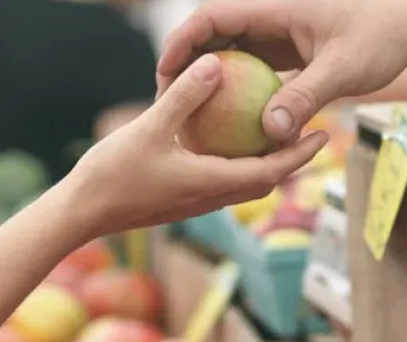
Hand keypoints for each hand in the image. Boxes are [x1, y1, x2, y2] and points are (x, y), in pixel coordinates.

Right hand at [64, 53, 327, 238]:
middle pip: (265, 181)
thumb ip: (184, 96)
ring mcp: (196, 202)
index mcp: (212, 184)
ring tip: (278, 135)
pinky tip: (228, 141)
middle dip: (293, 159)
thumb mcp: (150, 127)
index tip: (324, 134)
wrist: (81, 213)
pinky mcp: (181, 200)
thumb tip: (216, 63)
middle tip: (313, 133)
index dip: (301, 154)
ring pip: (244, 184)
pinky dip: (236, 163)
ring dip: (266, 163)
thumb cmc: (112, 174)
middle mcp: (211, 198)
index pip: (271, 172)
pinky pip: (221, 181)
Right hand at [157, 0, 406, 142]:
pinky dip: (239, 94)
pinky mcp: (291, 54)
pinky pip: (254, 72)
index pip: (211, 16)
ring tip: (191, 120)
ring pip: (231, 56)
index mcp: (275, 7)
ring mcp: (280, 36)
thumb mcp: (344, 69)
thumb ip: (305, 96)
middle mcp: (271, 18)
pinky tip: (232, 129)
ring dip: (210, 84)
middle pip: (213, 36)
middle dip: (186, 67)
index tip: (165, 75)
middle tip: (167, 105)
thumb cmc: (384, 38)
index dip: (181, 42)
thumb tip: (269, 131)